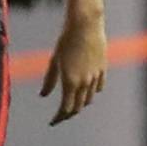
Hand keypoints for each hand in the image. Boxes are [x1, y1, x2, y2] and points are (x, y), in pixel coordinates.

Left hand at [40, 9, 106, 123]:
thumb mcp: (54, 60)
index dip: (58, 117)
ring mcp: (95, 76)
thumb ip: (50, 80)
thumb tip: (43, 95)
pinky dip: (92, 92)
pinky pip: (99, 87)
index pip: (65, 108)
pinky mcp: (103, 68)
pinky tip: (87, 91)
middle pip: (78, 107)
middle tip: (61, 116)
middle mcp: (84, 82)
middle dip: (68, 113)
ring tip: (73, 103)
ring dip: (80, 104)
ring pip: (89, 98)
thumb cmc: (66, 40)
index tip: (52, 121)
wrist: (86, 24)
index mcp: (70, 81)